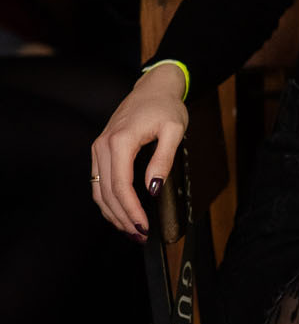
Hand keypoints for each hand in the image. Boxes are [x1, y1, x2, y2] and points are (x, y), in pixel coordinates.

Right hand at [89, 62, 189, 238]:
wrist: (153, 88)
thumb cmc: (166, 106)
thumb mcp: (174, 130)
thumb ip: (163, 160)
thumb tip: (152, 188)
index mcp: (121, 141)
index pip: (121, 185)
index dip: (131, 210)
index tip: (143, 226)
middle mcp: (103, 146)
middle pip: (106, 192)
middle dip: (122, 218)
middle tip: (139, 235)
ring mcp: (99, 148)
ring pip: (98, 190)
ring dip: (112, 214)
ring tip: (131, 230)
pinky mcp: (100, 151)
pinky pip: (99, 181)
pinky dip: (108, 201)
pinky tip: (120, 213)